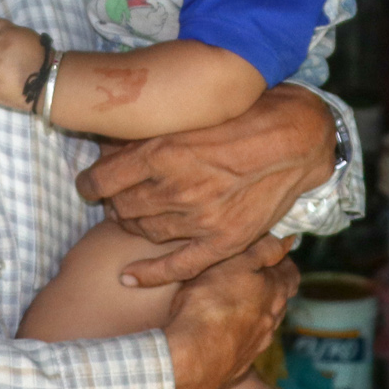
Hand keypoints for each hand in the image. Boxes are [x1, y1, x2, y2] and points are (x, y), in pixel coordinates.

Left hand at [76, 84, 333, 286]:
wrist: (298, 138)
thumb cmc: (247, 112)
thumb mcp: (192, 110)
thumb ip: (152, 128)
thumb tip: (111, 139)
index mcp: (163, 151)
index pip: (101, 179)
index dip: (89, 181)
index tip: (90, 181)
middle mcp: (176, 188)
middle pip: (119, 207)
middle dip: (112, 201)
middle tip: (117, 194)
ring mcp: (200, 219)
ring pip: (143, 232)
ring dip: (131, 224)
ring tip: (132, 215)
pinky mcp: (223, 241)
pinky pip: (176, 266)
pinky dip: (149, 274)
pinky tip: (129, 277)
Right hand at [163, 235, 297, 388]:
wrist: (192, 357)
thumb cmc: (211, 304)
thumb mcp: (235, 263)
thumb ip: (263, 250)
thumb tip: (286, 239)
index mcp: (275, 292)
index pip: (291, 273)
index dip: (280, 260)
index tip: (265, 253)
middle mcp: (271, 320)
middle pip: (279, 298)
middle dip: (266, 285)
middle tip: (244, 274)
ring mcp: (256, 344)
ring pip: (262, 322)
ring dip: (251, 311)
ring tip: (229, 301)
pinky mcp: (239, 363)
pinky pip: (244, 342)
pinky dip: (236, 332)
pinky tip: (218, 329)